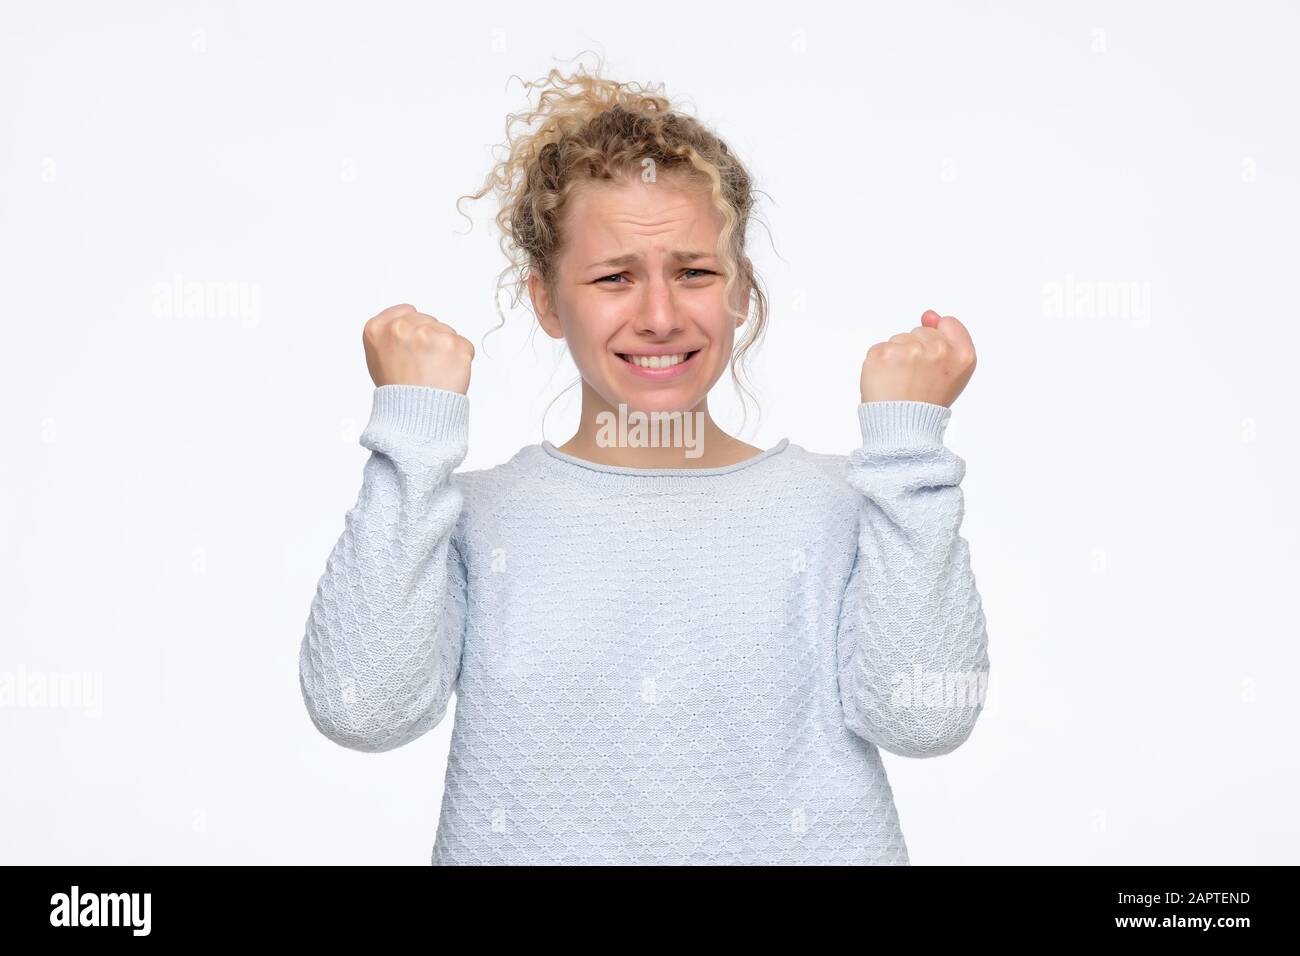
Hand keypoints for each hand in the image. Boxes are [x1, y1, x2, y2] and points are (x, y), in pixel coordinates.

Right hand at [362, 304, 474, 393]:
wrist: (416, 418)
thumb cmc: (399, 394)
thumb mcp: (377, 359)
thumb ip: (389, 335)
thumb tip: (405, 324)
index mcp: (378, 328)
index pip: (407, 311)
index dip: (414, 330)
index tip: (413, 346)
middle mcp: (402, 328)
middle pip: (429, 321)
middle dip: (431, 340)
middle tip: (423, 366)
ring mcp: (429, 335)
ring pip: (447, 332)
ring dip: (445, 350)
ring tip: (434, 373)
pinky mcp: (454, 344)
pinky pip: (464, 345)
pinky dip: (461, 360)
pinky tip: (447, 375)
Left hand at [859, 310, 975, 406]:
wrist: (902, 430)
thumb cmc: (926, 404)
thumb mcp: (951, 374)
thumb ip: (946, 339)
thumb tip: (928, 315)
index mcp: (962, 355)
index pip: (949, 324)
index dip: (938, 341)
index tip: (932, 362)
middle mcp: (938, 350)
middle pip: (921, 331)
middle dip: (916, 350)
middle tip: (916, 379)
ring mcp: (910, 351)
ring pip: (900, 338)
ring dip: (897, 356)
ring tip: (901, 382)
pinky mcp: (883, 353)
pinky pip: (881, 347)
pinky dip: (880, 362)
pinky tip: (886, 380)